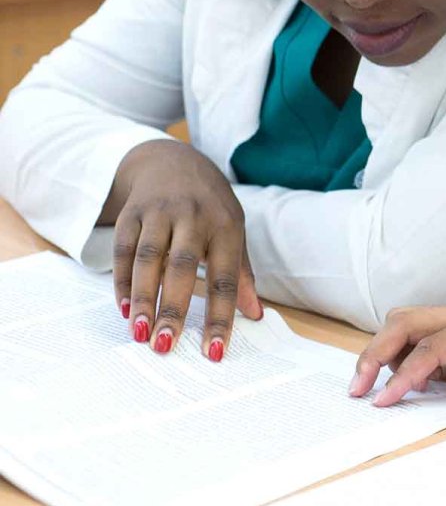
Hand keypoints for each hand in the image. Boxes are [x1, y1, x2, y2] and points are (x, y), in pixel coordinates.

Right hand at [104, 140, 262, 360]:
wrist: (174, 161)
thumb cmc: (211, 207)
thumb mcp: (235, 232)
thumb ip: (242, 274)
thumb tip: (255, 316)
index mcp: (227, 227)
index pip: (227, 278)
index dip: (221, 315)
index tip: (213, 351)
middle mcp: (194, 217)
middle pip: (183, 267)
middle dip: (174, 308)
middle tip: (165, 345)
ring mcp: (160, 212)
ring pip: (148, 258)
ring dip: (143, 298)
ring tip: (139, 333)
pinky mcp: (132, 212)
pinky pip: (124, 250)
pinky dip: (123, 281)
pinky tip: (124, 308)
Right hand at [351, 301, 445, 417]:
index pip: (434, 345)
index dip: (406, 373)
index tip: (385, 401)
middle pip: (407, 320)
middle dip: (376, 351)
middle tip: (358, 388)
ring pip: (408, 320)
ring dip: (385, 348)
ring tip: (375, 386)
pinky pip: (420, 330)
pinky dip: (401, 349)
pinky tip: (403, 377)